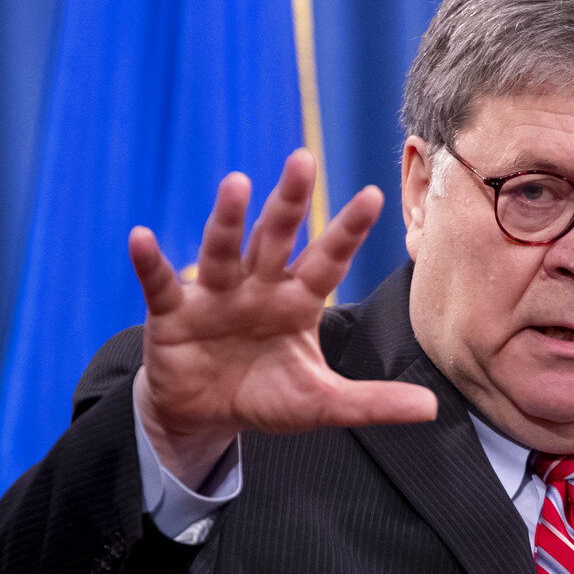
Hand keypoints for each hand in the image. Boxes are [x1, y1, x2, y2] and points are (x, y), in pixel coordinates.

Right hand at [128, 149, 436, 487]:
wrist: (205, 414)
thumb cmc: (266, 395)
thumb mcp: (322, 402)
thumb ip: (372, 403)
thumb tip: (431, 409)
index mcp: (298, 301)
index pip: (328, 260)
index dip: (348, 230)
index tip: (375, 195)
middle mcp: (259, 286)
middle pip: (276, 238)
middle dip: (290, 202)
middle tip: (303, 159)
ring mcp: (215, 295)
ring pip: (224, 250)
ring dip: (227, 219)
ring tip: (236, 183)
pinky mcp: (173, 313)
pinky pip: (162, 283)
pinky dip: (151, 262)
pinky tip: (142, 238)